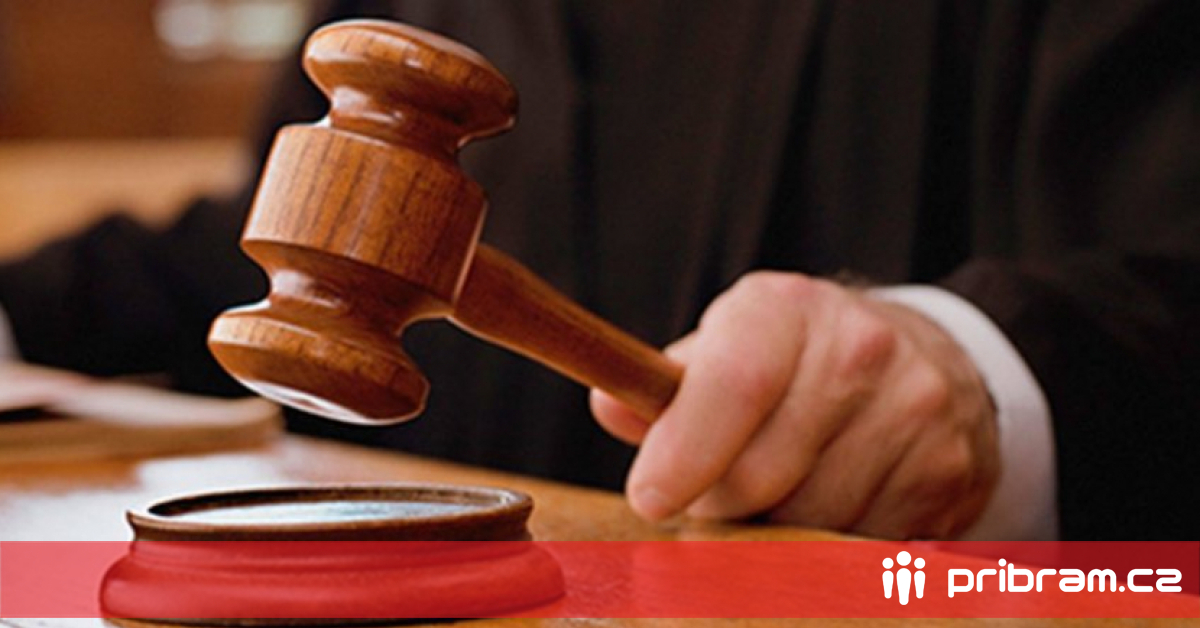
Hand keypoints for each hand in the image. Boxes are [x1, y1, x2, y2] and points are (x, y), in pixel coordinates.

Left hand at [590, 272, 999, 538]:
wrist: (928, 361)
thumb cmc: (797, 364)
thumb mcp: (730, 348)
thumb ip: (666, 387)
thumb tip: (610, 405)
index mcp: (785, 309)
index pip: (734, 384)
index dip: (684, 452)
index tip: (650, 497)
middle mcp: (859, 348)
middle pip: (762, 473)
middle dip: (720, 502)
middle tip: (715, 494)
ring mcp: (913, 409)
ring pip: (810, 520)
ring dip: (775, 529)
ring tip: (779, 493)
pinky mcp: (947, 470)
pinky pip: (861, 544)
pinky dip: (829, 544)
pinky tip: (831, 504)